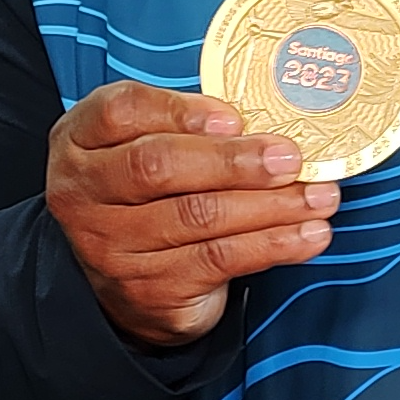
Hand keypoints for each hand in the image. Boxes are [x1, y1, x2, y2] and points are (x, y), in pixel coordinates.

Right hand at [43, 81, 334, 348]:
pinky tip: (308, 235)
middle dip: (234, 160)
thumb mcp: (143, 146)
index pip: (120, 111)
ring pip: (198, 217)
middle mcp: (84, 195)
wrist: (120, 284)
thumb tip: (263, 125)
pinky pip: (219, 260)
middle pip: (158, 166)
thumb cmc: (146, 195)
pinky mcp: (150, 289)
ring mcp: (111, 247)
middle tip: (290, 158)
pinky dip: (273, 245)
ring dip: (271, 206)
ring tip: (319, 196)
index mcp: (79, 143)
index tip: (234, 117)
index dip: (178, 110)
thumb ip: (186, 126)